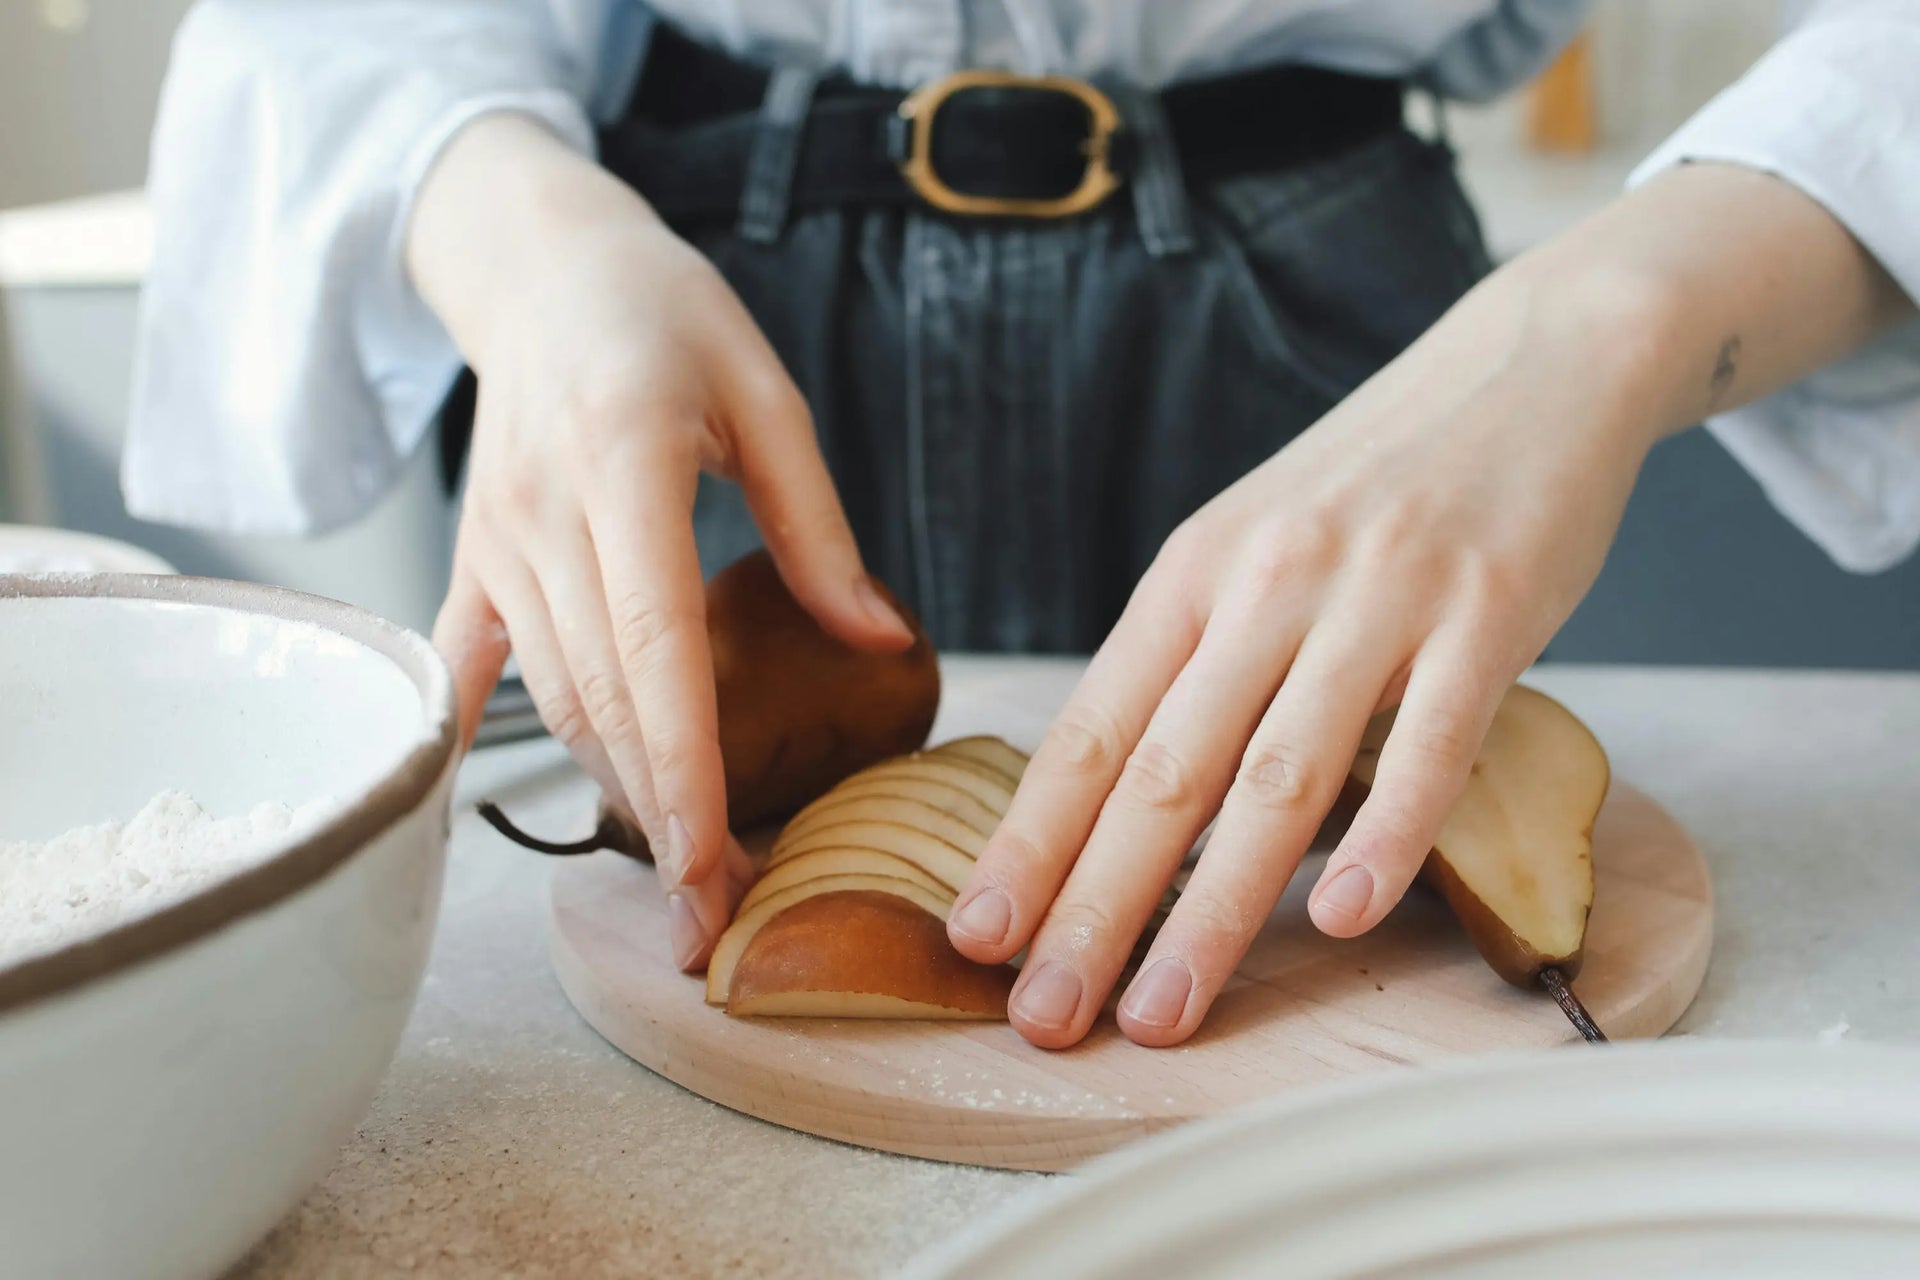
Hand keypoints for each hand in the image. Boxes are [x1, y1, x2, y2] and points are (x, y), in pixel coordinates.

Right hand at [410, 117, 913, 968]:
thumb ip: (818, 529)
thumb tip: (882, 642)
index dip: (685, 765)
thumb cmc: (668, 319)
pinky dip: (487, 745)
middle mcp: (544, 513)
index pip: (655, 645)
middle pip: (601, 699)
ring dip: (612, 792)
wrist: (543, 270)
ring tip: (676, 873)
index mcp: (627, 463)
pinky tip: (510, 818)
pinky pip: (471, 668)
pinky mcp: (473, 557)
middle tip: (712, 918)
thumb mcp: (767, 395)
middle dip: (659, 818)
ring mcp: (496, 540)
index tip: (716, 864)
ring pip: (552, 698)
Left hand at [947, 159, 1913, 1048]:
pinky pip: (1431, 741)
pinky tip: (1339, 918)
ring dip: (1211, 909)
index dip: (1030, 842)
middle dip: (1093, 906)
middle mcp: (1267, 584)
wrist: (1527, 365)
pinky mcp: (1488, 610)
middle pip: (1161, 772)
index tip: (976, 939)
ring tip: (1161, 1011)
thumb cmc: (1373, 484)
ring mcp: (1377, 597)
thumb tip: (1121, 798)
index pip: (1092, 731)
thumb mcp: (1252, 548)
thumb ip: (1193, 662)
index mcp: (1194, 574)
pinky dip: (1384, 835)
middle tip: (1043, 1016)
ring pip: (1276, 775)